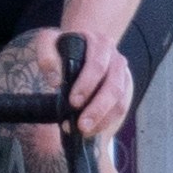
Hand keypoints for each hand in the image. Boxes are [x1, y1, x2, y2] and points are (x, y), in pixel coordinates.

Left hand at [32, 27, 134, 143]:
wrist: (83, 44)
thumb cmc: (65, 46)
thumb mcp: (50, 42)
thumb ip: (47, 56)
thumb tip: (56, 81)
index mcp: (99, 44)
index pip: (97, 66)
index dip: (87, 85)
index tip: (73, 102)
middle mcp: (115, 58)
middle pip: (113, 86)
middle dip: (97, 108)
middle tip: (81, 125)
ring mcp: (122, 74)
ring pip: (120, 100)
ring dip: (103, 119)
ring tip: (85, 131)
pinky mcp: (124, 88)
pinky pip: (121, 107)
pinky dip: (107, 121)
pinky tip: (92, 129)